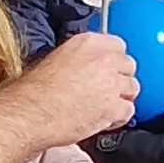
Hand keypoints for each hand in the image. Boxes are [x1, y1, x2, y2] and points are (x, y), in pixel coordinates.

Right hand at [23, 31, 146, 141]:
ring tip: (105, 105)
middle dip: (120, 77)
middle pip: (128, 65)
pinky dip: (119, 117)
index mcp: (87, 43)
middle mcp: (103, 60)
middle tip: (107, 88)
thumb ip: (77, 60)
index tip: (109, 67)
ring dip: (122, 97)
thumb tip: (85, 68)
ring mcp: (111, 84)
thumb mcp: (54, 61)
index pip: (117, 44)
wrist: (31, 113)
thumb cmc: (34, 92)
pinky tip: (105, 119)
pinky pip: (129, 110)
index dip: (113, 59)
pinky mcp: (113, 108)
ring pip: (132, 88)